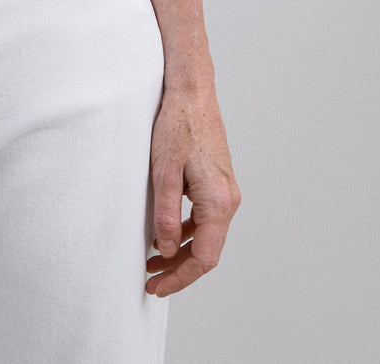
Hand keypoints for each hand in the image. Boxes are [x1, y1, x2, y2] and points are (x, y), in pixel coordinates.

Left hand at [146, 83, 239, 297]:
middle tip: (151, 281)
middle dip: (179, 270)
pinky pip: (205, 219)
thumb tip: (164, 250)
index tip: (156, 287)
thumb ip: (165, 214)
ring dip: (181, 253)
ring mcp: (225, 191)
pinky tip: (165, 234)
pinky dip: (186, 233)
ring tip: (153, 262)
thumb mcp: (163, 171)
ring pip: (206, 237)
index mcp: (218, 201)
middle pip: (207, 252)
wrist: (192, 92)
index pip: (203, 258)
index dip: (179, 278)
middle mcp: (228, 200)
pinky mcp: (218, 183)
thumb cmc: (178, 124)